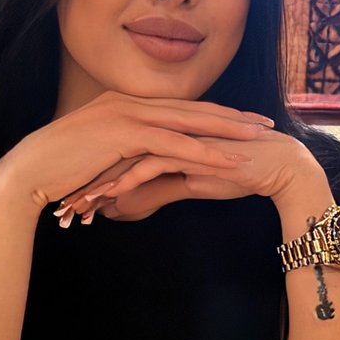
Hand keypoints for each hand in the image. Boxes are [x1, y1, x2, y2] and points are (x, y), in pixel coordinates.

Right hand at [0, 91, 273, 213]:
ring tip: (258, 139)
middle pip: (193, 108)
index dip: (215, 113)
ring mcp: (127, 114)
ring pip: (190, 121)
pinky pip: (174, 143)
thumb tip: (142, 164)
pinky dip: (204, 151)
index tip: (244, 120)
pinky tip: (229, 160)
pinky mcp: (125, 134)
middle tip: (265, 122)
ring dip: (227, 130)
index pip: (179, 107)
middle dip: (232, 116)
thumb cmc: (59, 170)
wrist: (28, 172)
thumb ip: (123, 152)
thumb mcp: (98, 155)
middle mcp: (129, 102)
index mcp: (125, 103)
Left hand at [55, 127, 319, 223]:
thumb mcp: (187, 184)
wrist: (277, 166)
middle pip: (113, 154)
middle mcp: (165, 129)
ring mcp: (176, 136)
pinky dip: (127, 183)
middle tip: (63, 205)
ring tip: (78, 209)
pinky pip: (150, 165)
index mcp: (163, 132)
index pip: (117, 153)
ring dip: (99, 185)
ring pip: (125, 160)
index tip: (70, 198)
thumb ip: (157, 190)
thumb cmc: (237, 173)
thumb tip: (126, 205)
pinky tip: (109, 201)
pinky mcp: (189, 148)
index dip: (93, 176)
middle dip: (86, 181)